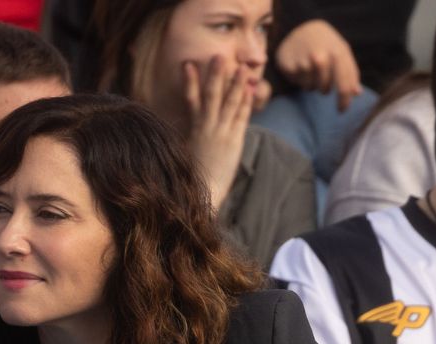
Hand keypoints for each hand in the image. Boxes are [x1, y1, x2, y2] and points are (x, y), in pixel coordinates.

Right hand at [183, 54, 256, 209]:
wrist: (203, 195)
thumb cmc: (193, 177)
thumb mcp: (185, 154)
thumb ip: (189, 138)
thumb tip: (189, 128)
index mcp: (193, 130)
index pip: (190, 100)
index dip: (190, 82)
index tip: (187, 65)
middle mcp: (206, 128)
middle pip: (211, 96)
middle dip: (215, 76)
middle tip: (219, 56)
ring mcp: (221, 134)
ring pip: (228, 104)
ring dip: (235, 84)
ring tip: (241, 68)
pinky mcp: (233, 143)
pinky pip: (240, 118)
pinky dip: (245, 104)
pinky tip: (250, 90)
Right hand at [274, 20, 362, 111]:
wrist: (299, 27)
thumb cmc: (326, 43)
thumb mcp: (341, 52)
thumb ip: (351, 72)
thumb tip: (357, 93)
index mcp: (338, 53)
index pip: (344, 86)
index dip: (344, 101)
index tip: (342, 110)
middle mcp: (321, 57)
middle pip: (326, 89)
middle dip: (325, 89)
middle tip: (322, 80)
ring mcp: (304, 61)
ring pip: (311, 88)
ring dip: (312, 84)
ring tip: (311, 70)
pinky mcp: (289, 65)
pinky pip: (299, 83)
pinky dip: (301, 80)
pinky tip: (300, 67)